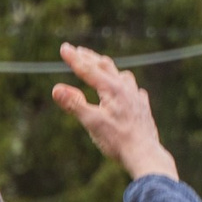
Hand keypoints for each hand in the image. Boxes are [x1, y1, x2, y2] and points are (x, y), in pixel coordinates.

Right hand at [53, 44, 176, 181]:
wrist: (144, 154)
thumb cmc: (117, 140)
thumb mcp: (91, 122)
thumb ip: (74, 104)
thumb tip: (56, 89)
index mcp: (112, 89)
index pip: (88, 70)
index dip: (74, 59)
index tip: (64, 48)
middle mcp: (126, 88)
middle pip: (105, 67)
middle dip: (90, 59)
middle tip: (78, 51)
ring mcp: (136, 97)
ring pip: (122, 75)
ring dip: (109, 69)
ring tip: (102, 67)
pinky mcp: (142, 107)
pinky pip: (133, 89)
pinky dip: (125, 85)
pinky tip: (127, 90)